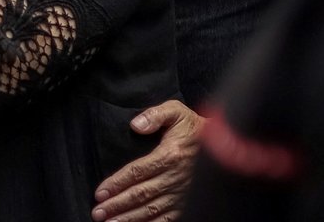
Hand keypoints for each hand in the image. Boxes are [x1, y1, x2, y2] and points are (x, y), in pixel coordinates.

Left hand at [92, 100, 203, 221]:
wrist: (225, 142)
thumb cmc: (194, 127)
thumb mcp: (176, 112)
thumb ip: (155, 115)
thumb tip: (135, 125)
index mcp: (170, 156)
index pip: (137, 172)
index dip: (117, 183)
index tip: (100, 193)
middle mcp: (176, 178)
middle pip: (141, 195)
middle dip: (118, 206)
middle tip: (98, 213)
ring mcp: (183, 194)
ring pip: (152, 210)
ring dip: (130, 219)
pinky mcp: (189, 204)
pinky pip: (168, 219)